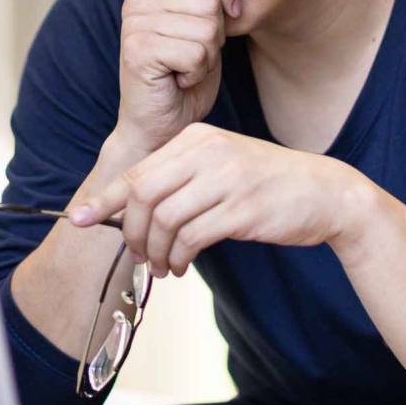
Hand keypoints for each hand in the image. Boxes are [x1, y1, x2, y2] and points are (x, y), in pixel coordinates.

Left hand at [69, 123, 377, 277]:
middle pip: (144, 194)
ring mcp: (226, 178)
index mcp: (196, 137)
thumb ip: (179, 178)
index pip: (138, 170)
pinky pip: (192, 238)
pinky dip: (179, 257)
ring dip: (157, 251)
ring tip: (164, 266)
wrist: (325, 192)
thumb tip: (128, 210)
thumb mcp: (219, 166)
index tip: (80, 219)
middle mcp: (207, 151)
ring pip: (165, 219)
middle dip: (133, 232)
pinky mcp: (242, 209)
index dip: (105, 199)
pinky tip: (183, 266)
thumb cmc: (265, 184)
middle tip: (140, 255)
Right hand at [116, 0, 239, 150]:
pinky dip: (196, 73)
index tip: (227, 19)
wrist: (160, 127)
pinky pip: (196, 52)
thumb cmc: (185, 80)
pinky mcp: (138, 50)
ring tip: (183, 69)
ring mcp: (134, 25)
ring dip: (206, 58)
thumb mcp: (204, 30)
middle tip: (191, 57)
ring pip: (207, 28)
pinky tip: (177, 80)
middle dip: (214, 36)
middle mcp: (137, 1)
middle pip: (209, 1)